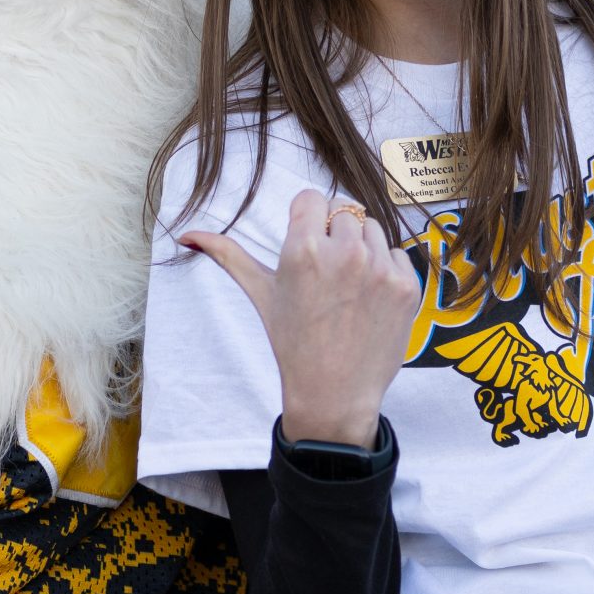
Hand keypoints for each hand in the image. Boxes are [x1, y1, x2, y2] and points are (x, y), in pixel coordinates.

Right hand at [182, 189, 419, 447]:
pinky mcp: (406, 285)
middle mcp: (344, 253)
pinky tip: (369, 299)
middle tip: (326, 273)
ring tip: (347, 287)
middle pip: (343, 211)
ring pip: (372, 230)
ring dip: (362, 249)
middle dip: (333, 235)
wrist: (334, 395)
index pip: (311, 198)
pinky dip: (386, 270)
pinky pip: (398, 253)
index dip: (307, 220)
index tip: (306, 244)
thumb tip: (187, 234)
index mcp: (303, 250)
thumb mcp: (261, 294)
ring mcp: (380, 269)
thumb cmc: (293, 343)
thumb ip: (227, 256)